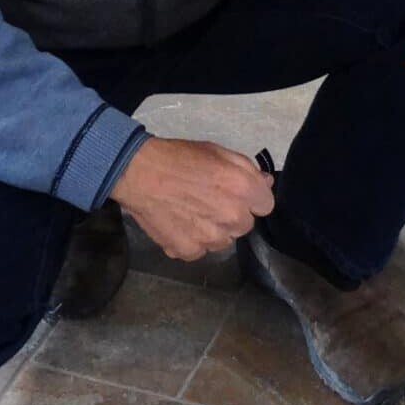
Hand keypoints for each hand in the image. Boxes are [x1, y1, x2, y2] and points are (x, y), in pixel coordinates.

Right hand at [110, 135, 274, 260]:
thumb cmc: (180, 158)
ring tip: (191, 211)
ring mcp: (211, 238)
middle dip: (232, 214)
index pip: (266, 205)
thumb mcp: (218, 152)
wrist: (138, 173)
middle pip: (245, 224)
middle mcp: (232, 218)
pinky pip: (200, 250)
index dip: (251, 198)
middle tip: (210, 200)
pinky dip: (191, 240)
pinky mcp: (189, 251)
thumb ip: (247, 169)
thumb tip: (265, 182)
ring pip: (223, 240)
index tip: (236, 193)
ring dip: (214, 229)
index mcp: (244, 189)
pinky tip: (178, 222)